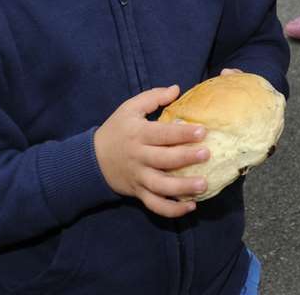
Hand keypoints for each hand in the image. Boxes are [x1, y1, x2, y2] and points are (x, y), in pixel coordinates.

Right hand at [93, 85, 209, 217]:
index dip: (182, 133)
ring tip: (204, 185)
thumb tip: (176, 88)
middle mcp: (139, 157)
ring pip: (161, 186)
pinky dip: (172, 209)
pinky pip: (155, 205)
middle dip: (186, 158)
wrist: (91, 160)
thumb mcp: (129, 108)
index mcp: (138, 134)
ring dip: (182, 188)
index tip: (203, 131)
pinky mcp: (138, 192)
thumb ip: (153, 97)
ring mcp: (139, 177)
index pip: (162, 134)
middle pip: (164, 160)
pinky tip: (191, 206)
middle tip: (208, 155)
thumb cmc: (116, 130)